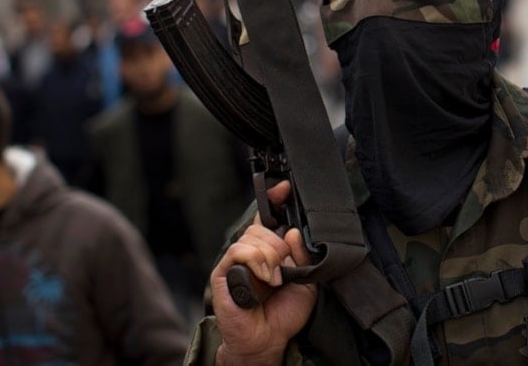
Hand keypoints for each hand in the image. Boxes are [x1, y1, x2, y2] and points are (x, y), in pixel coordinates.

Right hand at [212, 181, 316, 365]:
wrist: (268, 339)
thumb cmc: (284, 313)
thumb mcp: (305, 281)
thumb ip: (302, 256)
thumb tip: (292, 232)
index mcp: (268, 249)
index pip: (267, 216)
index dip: (274, 198)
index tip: (284, 188)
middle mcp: (250, 251)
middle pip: (261, 226)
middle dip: (278, 244)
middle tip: (284, 267)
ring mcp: (234, 261)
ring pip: (251, 237)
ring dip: (269, 256)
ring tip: (275, 279)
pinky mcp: (222, 272)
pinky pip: (238, 250)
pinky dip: (255, 260)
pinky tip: (265, 278)